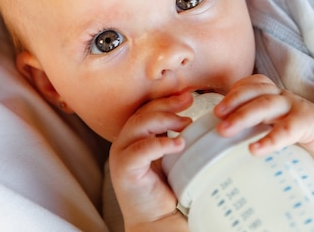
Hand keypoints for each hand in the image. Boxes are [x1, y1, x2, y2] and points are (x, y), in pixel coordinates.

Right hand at [109, 92, 191, 229]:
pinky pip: (141, 150)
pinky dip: (161, 144)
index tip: (187, 95)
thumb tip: (193, 116)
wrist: (156, 219)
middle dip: (167, 104)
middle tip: (189, 100)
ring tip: (186, 124)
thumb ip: (172, 136)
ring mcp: (120, 156)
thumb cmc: (165, 188)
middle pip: (142, 113)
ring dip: (165, 120)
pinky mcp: (124, 170)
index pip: (146, 109)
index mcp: (133, 137)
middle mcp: (123, 143)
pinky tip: (179, 144)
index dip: (166, 100)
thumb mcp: (170, 156)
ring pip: (139, 126)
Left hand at [214, 74, 313, 167]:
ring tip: (225, 130)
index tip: (214, 110)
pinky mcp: (311, 123)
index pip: (250, 85)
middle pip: (254, 91)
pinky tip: (255, 149)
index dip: (232, 93)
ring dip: (244, 115)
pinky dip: (270, 138)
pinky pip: (288, 128)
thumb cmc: (305, 136)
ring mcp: (297, 108)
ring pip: (267, 104)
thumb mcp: (278, 127)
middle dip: (232, 102)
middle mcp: (283, 98)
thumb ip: (258, 129)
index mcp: (274, 97)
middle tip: (215, 117)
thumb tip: (220, 147)